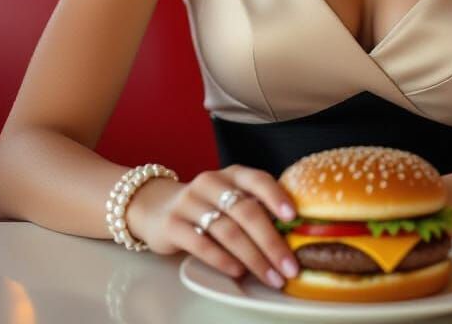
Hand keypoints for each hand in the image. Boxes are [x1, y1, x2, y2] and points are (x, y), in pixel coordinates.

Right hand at [127, 165, 300, 288]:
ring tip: (270, 276)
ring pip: (227, 230)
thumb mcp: (229, 197)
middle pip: (246, 211)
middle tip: (289, 267)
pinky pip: (201, 244)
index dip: (277, 196)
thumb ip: (254, 207)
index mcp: (232, 174)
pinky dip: (222, 259)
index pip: (258, 179)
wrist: (157, 207)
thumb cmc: (207, 205)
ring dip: (252, 257)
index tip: (294, 217)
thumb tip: (293, 234)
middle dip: (271, 242)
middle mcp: (212, 183)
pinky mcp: (173, 224)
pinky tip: (238, 272)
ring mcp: (190, 202)